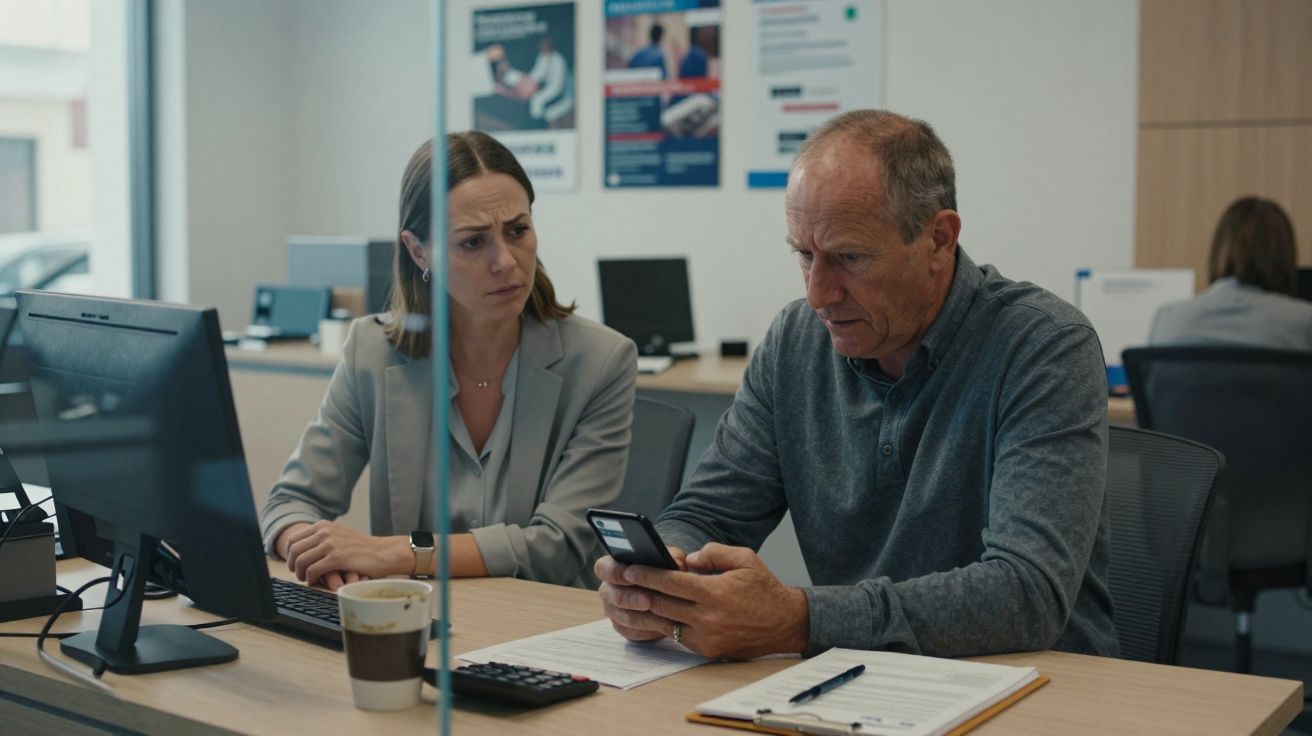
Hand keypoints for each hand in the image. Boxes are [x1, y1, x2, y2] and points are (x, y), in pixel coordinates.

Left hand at [284, 521, 410, 588]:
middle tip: (297, 573)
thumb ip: (323, 538)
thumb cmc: (364, 548)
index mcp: (324, 525)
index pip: (294, 538)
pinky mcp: (336, 558)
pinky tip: (315, 581)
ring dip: (300, 573)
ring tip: (306, 578)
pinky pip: (312, 570)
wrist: (384, 552)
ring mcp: (330, 544)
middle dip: (292, 564)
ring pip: (301, 560)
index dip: (289, 554)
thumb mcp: (340, 535)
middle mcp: (324, 532)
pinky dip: (310, 578)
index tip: (293, 563)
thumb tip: (305, 550)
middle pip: (294, 549)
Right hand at [596, 547, 686, 641]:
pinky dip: (647, 631)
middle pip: (611, 595)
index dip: (614, 572)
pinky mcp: (622, 628)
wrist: (674, 597)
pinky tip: (662, 628)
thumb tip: (676, 561)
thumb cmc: (667, 573)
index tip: (630, 574)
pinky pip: (631, 632)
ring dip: (643, 618)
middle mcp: (609, 589)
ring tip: (661, 617)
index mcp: (614, 566)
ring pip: (622, 617)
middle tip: (647, 601)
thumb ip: (672, 557)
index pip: (603, 568)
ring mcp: (613, 610)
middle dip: (630, 599)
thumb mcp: (671, 561)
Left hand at [599, 543, 808, 659]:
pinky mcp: (707, 650)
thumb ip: (713, 553)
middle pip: (662, 604)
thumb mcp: (744, 558)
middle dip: (639, 591)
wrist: (785, 624)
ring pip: (666, 622)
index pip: (671, 583)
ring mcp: (706, 637)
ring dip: (647, 610)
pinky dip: (665, 623)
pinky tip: (654, 612)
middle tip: (621, 581)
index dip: (647, 575)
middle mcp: (708, 618)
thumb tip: (687, 560)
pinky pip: (677, 635)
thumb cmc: (763, 588)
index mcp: (715, 592)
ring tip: (631, 597)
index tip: (629, 569)